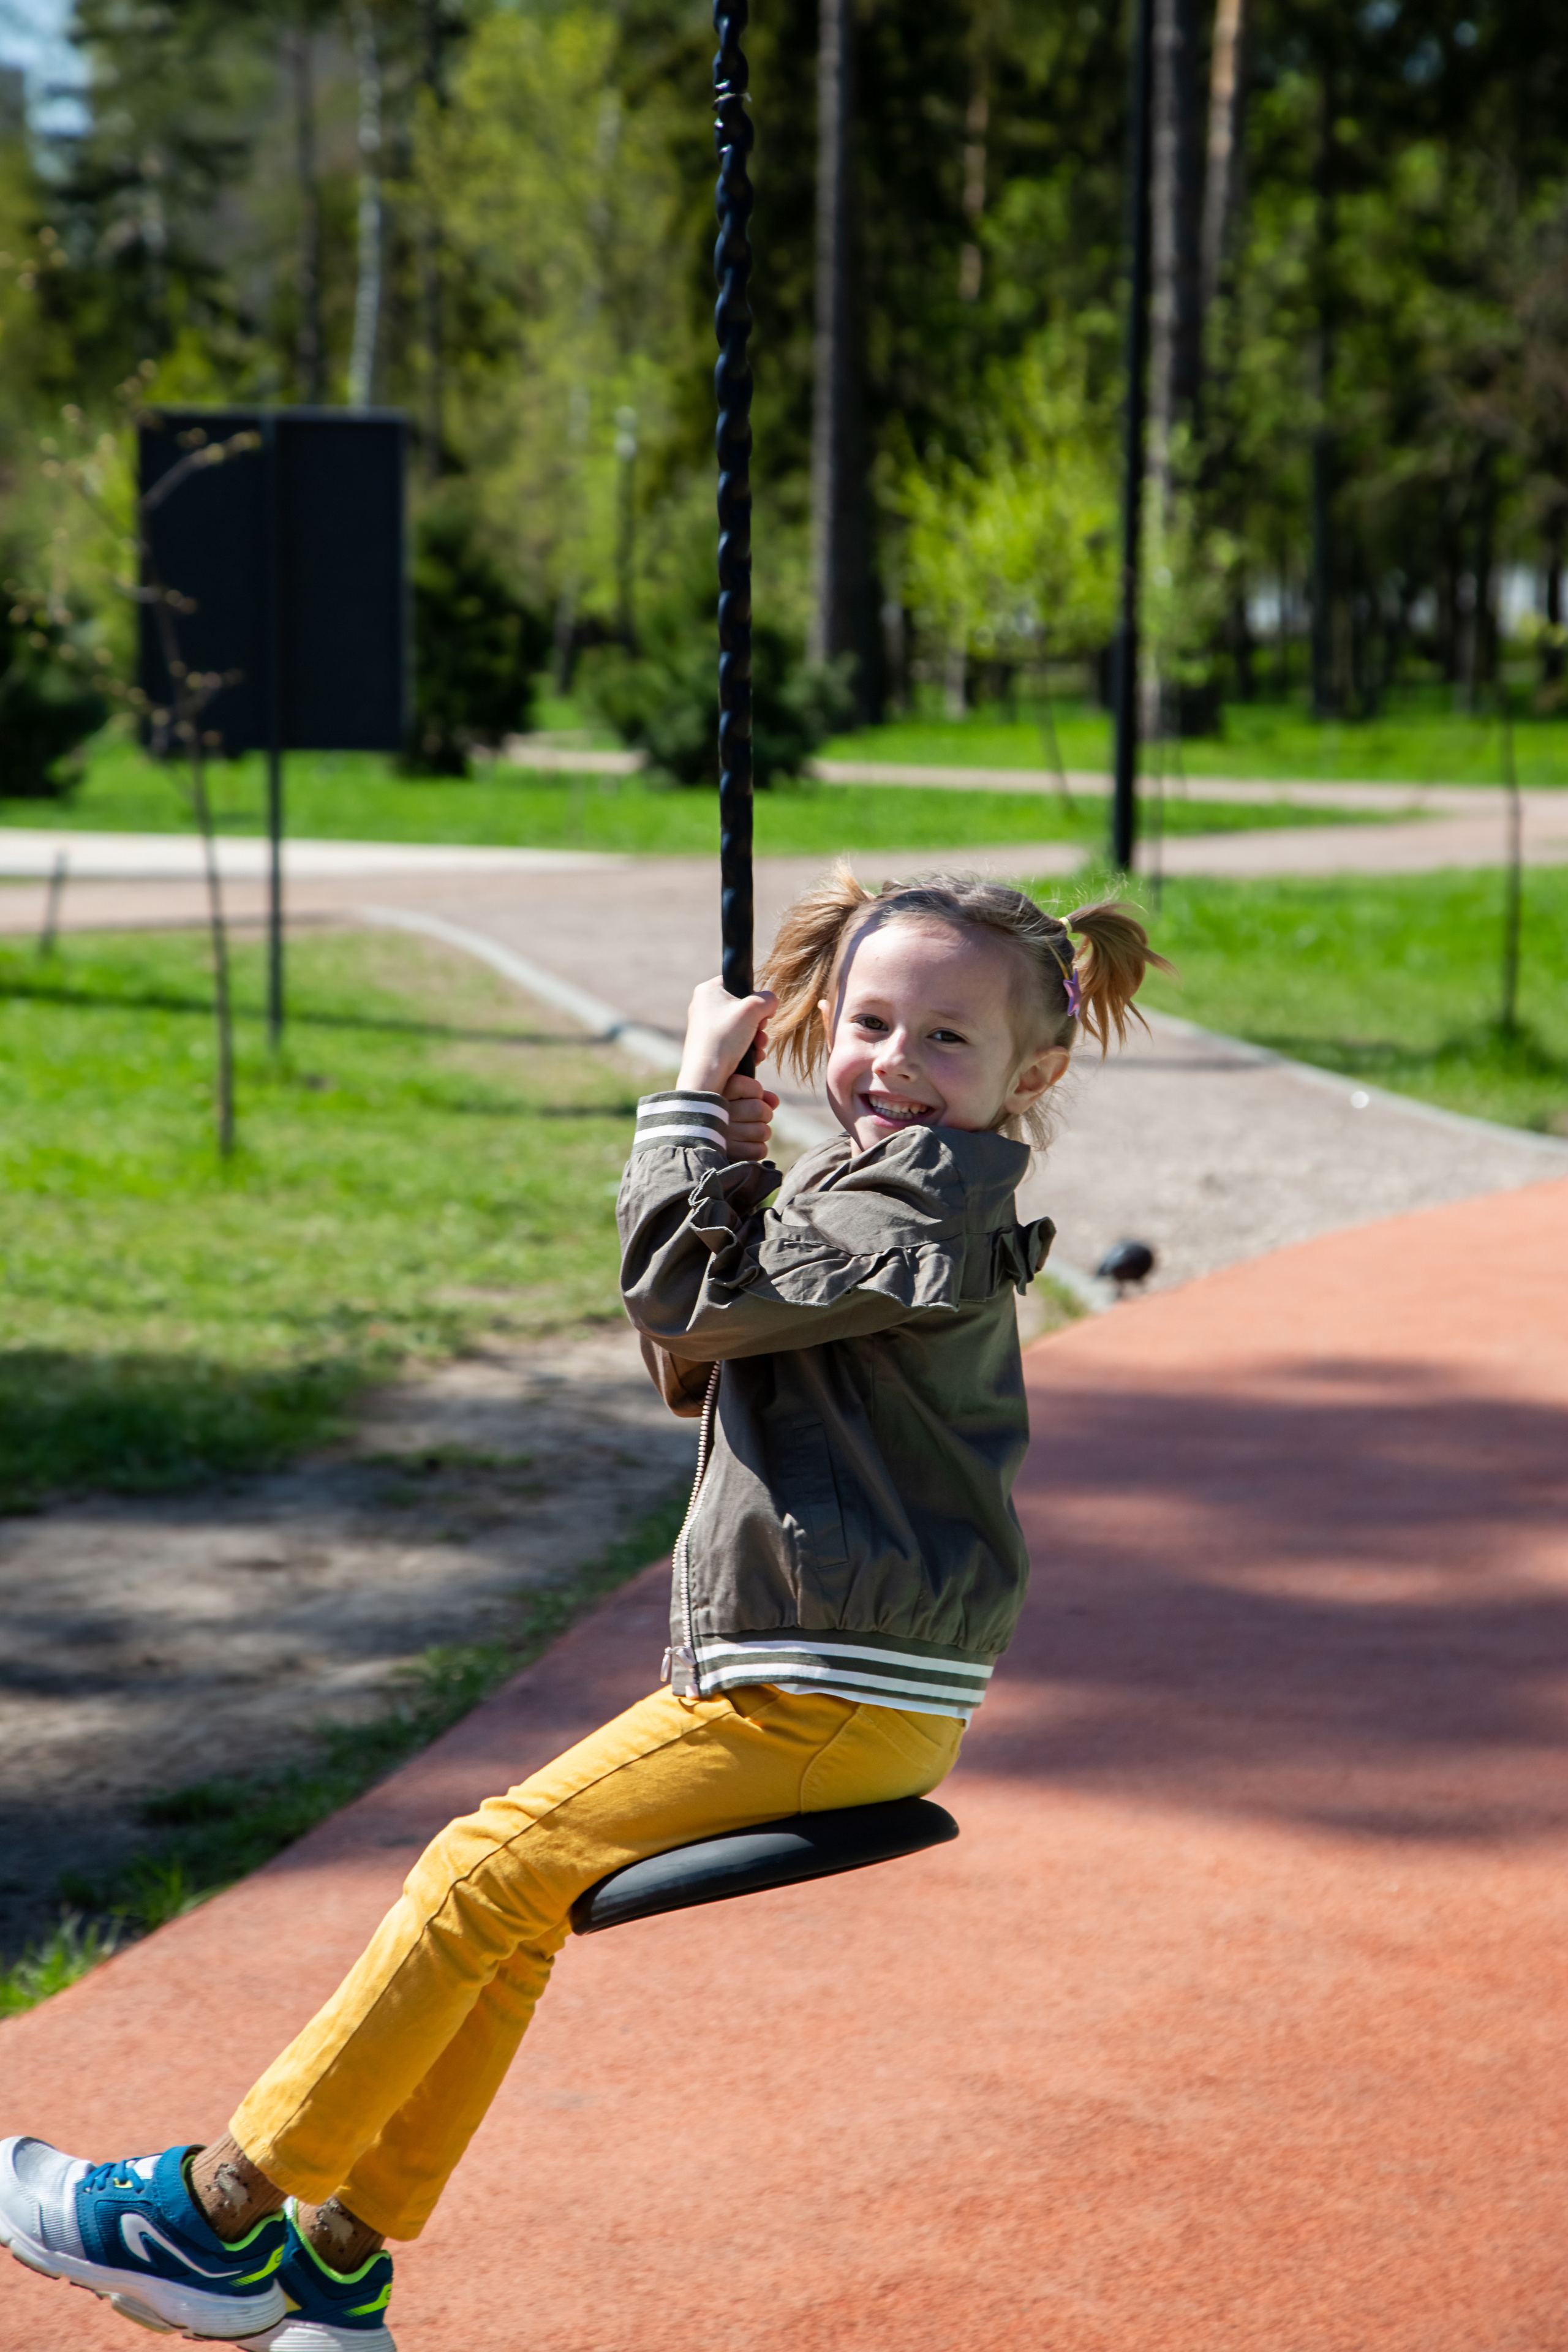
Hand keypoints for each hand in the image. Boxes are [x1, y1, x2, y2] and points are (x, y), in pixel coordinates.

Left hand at [676, 977, 775, 1094]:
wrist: (707, 1075)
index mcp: (708, 990)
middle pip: (742, 1007)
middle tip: (760, 1032)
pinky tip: (753, 1057)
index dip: (754, 997)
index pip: (738, 983)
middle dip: (758, 1023)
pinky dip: (746, 1048)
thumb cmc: (725, 1038)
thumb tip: (771, 1001)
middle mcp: (703, 1005)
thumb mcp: (753, 1010)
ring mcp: (705, 1026)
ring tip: (758, 1048)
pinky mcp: (709, 1044)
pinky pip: (733, 1040)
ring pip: (741, 1026)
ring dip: (756, 1037)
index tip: (761, 1012)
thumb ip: (768, 999)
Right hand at [721, 1069, 778, 1161]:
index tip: (745, 1098)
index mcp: (715, 1092)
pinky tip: (744, 1146)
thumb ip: (755, 1095)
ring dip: (761, 1133)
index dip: (757, 1092)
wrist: (689, 1144)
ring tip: (746, 1133)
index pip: (754, 1088)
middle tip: (751, 1118)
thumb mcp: (731, 1098)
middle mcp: (716, 1113)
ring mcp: (721, 1135)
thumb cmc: (716, 1115)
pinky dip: (758, 1149)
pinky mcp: (728, 1155)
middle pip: (760, 1109)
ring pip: (763, 1131)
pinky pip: (760, 1150)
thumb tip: (774, 1101)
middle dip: (763, 1114)